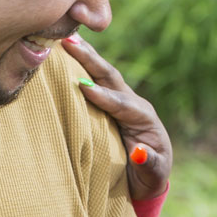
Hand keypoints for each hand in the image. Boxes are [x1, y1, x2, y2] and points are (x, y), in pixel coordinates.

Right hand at [61, 33, 171, 200]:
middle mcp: (132, 103)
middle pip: (110, 78)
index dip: (104, 97)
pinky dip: (79, 66)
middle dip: (91, 60)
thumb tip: (140, 153)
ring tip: (64, 39)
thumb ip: (148, 163)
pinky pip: (93, 81)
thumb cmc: (149, 177)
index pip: (123, 105)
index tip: (84, 88)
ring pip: (101, 75)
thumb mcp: (153, 175)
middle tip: (69, 42)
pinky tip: (64, 53)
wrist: (148, 176)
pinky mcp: (108, 102)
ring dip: (83, 56)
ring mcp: (120, 100)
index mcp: (145, 118)